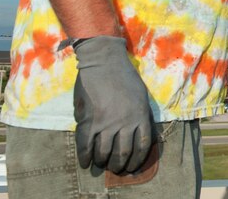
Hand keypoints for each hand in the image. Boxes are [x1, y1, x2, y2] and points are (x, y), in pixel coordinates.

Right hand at [73, 36, 153, 173]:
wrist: (104, 59)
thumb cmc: (123, 74)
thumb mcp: (139, 95)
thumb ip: (138, 115)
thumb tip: (134, 135)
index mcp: (141, 115)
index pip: (142, 146)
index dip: (137, 160)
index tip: (133, 167)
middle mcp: (126, 122)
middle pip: (123, 152)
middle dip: (119, 165)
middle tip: (116, 168)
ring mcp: (108, 122)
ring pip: (104, 152)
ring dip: (102, 162)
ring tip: (101, 164)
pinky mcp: (90, 120)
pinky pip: (86, 145)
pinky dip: (85, 157)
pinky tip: (86, 163)